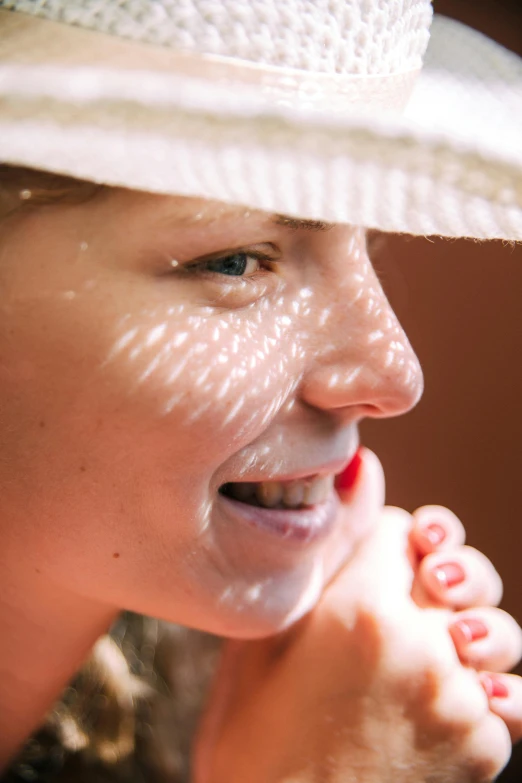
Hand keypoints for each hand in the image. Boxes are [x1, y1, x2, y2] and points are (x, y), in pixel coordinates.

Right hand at [194, 450, 521, 782]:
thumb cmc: (256, 744)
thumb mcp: (262, 639)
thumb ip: (319, 549)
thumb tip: (363, 470)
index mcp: (362, 609)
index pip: (405, 528)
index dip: (388, 542)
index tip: (372, 568)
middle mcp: (424, 646)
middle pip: (463, 568)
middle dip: (439, 575)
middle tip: (411, 598)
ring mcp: (461, 701)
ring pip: (494, 631)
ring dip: (468, 635)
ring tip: (433, 655)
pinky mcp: (486, 750)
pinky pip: (502, 695)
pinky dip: (478, 694)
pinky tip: (435, 709)